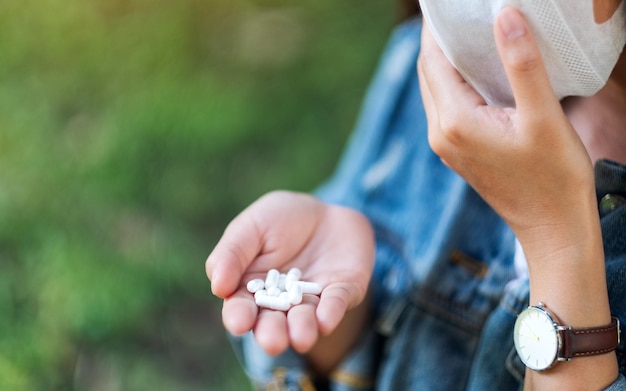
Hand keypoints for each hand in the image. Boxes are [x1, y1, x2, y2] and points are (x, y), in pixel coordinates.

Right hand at [206, 190, 374, 355]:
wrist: (324, 211)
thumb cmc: (278, 219)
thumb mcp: (250, 227)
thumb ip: (232, 254)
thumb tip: (218, 287)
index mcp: (250, 289)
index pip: (241, 308)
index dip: (239, 316)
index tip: (239, 323)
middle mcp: (281, 303)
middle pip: (273, 323)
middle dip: (273, 333)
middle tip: (273, 341)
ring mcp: (312, 299)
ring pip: (306, 319)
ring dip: (303, 329)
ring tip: (301, 337)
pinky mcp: (342, 291)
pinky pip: (337, 302)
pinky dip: (332, 311)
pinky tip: (326, 320)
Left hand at [419, 9, 617, 387]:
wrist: (552, 229)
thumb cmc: (553, 177)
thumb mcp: (543, 116)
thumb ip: (522, 64)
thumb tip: (504, 14)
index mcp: (454, 121)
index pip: (433, 60)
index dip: (438, 28)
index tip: (451, 6)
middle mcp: (440, 134)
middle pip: (429, 73)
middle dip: (440, 41)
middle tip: (462, 14)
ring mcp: (446, 145)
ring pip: (435, 90)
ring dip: (447, 61)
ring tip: (471, 34)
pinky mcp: (457, 151)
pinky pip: (447, 106)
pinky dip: (455, 83)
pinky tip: (479, 70)